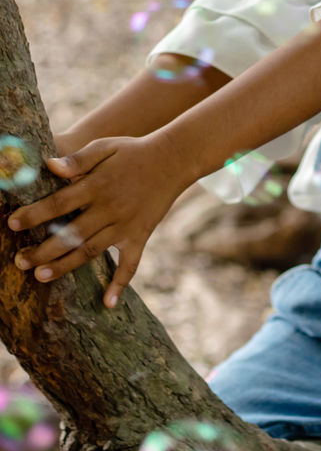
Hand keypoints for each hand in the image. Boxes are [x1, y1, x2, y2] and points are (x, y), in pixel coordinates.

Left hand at [6, 136, 186, 308]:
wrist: (174, 159)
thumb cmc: (134, 151)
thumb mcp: (105, 147)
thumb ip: (78, 159)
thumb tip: (50, 166)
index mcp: (97, 185)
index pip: (59, 202)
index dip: (34, 214)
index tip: (12, 223)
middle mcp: (110, 208)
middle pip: (71, 233)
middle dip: (42, 249)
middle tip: (19, 261)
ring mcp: (125, 225)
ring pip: (91, 250)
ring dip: (65, 266)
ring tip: (40, 276)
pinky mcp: (140, 235)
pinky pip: (130, 264)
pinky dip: (120, 284)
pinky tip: (108, 303)